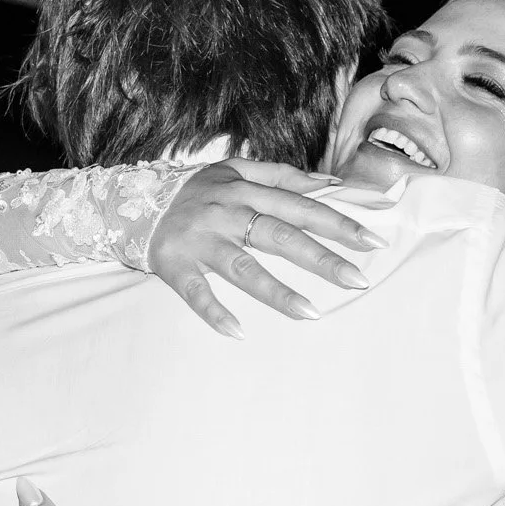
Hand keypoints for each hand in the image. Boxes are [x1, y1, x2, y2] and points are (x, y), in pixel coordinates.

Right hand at [148, 159, 385, 338]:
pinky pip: (196, 293)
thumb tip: (333, 184)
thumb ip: (283, 177)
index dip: (337, 222)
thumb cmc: (197, 192)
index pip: (300, 206)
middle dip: (321, 258)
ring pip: (243, 267)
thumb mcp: (236, 172)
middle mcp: (226, 213)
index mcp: (245, 190)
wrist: (132, 203)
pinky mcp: (175, 266)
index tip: (372, 241)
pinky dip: (215, 313)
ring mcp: (201, 241)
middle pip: (280, 236)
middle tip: (357, 280)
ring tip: (310, 314)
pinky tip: (237, 333)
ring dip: (277, 292)